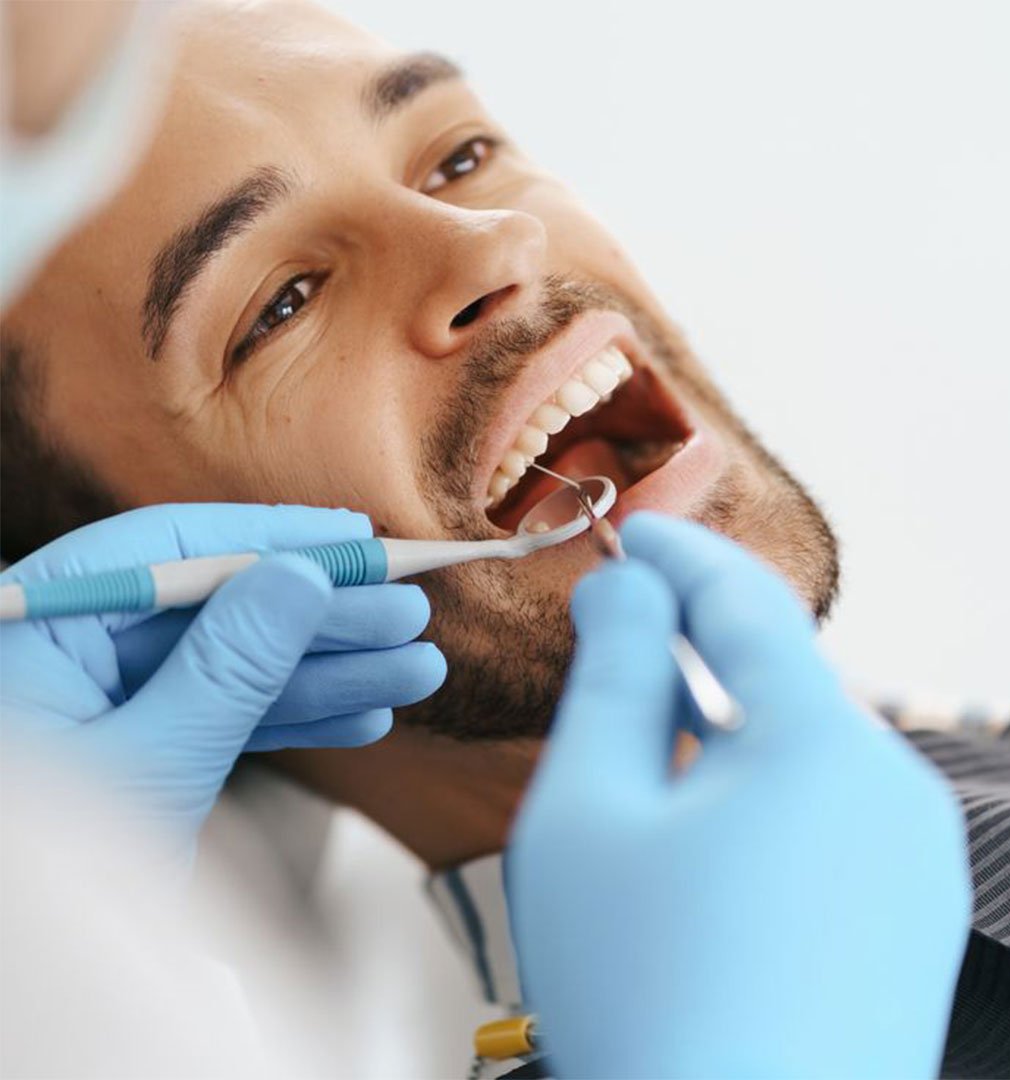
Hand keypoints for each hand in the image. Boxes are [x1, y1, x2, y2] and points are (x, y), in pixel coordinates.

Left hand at [1, 503, 445, 861]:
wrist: (28, 988)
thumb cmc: (44, 882)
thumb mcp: (152, 761)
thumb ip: (229, 665)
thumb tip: (302, 576)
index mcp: (43, 627)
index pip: (172, 550)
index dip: (274, 538)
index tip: (359, 539)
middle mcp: (75, 651)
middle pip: (220, 608)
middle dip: (324, 620)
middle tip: (412, 614)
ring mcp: (111, 702)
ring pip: (237, 667)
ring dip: (330, 672)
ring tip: (416, 671)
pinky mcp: (145, 746)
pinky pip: (227, 717)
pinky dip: (294, 720)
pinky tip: (364, 715)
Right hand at [510, 513, 970, 1079]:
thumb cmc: (648, 993)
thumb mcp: (593, 809)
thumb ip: (612, 674)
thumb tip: (627, 588)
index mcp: (825, 745)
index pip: (746, 604)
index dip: (677, 554)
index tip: (628, 527)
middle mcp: (897, 788)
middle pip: (779, 676)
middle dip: (692, 648)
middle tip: (612, 643)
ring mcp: (918, 860)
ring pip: (801, 747)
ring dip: (720, 728)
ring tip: (641, 763)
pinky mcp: (913, 917)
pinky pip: (827, 813)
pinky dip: (758, 792)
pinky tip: (700, 841)